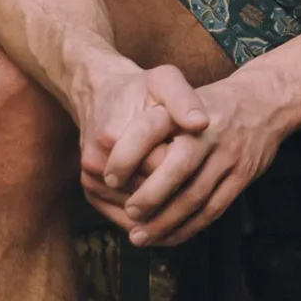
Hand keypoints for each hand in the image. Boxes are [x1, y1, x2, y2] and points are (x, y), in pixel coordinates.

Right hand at [75, 60, 209, 229]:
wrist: (99, 95)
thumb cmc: (140, 88)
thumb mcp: (165, 80)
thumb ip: (184, 99)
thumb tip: (202, 123)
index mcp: (116, 135)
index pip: (162, 168)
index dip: (189, 171)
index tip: (211, 170)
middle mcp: (98, 162)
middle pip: (149, 194)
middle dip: (178, 196)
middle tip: (207, 195)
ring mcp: (90, 179)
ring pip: (135, 211)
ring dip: (162, 215)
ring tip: (193, 207)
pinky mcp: (89, 191)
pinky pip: (121, 216)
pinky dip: (145, 219)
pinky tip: (170, 212)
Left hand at [111, 72, 294, 247]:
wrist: (265, 100)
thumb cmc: (208, 106)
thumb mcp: (179, 98)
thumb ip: (151, 125)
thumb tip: (106, 160)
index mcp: (185, 109)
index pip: (151, 130)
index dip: (127, 155)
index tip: (109, 178)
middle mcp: (210, 132)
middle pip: (179, 167)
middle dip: (150, 196)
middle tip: (129, 213)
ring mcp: (230, 154)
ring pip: (196, 195)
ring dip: (166, 221)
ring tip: (140, 236)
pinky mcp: (244, 174)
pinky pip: (215, 208)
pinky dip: (190, 227)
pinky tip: (170, 237)